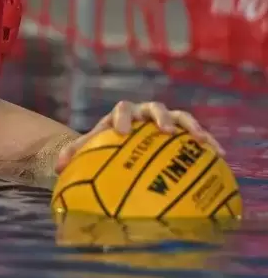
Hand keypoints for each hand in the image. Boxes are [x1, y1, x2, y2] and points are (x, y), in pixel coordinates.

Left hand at [55, 101, 224, 171]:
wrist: (119, 144)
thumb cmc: (103, 147)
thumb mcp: (88, 149)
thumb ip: (73, 155)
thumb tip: (58, 169)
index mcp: (120, 115)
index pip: (121, 110)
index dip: (123, 118)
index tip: (123, 131)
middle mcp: (143, 113)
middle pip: (152, 108)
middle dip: (158, 117)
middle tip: (162, 130)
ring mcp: (163, 120)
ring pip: (178, 116)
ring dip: (190, 126)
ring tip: (201, 140)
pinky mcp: (180, 130)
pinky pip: (195, 133)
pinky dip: (207, 141)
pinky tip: (220, 155)